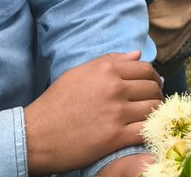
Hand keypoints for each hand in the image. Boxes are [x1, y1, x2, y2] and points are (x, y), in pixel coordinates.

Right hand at [25, 52, 162, 174]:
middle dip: (156, 94)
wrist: (35, 135)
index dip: (152, 77)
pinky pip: (146, 130)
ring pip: (154, 108)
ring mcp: (116, 113)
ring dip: (156, 112)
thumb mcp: (78, 73)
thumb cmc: (55, 103)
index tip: (151, 86)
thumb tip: (137, 54)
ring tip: (150, 116)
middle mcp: (115, 88)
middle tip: (151, 102)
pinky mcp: (115, 137)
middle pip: (152, 88)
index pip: (145, 69)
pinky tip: (146, 131)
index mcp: (106, 70)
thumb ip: (109, 61)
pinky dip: (151, 129)